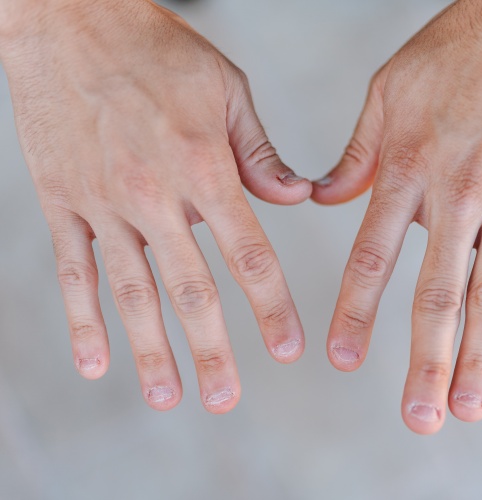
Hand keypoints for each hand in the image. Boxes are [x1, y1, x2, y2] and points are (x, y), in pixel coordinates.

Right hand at [0, 0, 310, 412]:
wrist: (71, 21)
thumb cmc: (157, 50)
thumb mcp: (227, 91)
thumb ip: (261, 154)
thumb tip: (297, 199)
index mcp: (205, 168)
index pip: (249, 255)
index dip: (271, 307)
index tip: (286, 348)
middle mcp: (155, 195)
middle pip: (191, 290)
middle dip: (213, 350)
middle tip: (226, 398)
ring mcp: (104, 203)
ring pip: (132, 293)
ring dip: (152, 350)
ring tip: (169, 396)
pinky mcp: (64, 202)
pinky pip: (74, 270)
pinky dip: (83, 320)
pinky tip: (96, 361)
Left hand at [312, 0, 481, 433]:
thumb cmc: (456, 51)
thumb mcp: (389, 92)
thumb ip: (356, 154)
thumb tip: (321, 198)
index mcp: (407, 167)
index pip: (375, 254)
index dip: (357, 309)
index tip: (343, 356)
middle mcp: (457, 192)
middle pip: (438, 291)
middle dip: (426, 359)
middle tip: (418, 416)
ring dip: (481, 356)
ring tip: (468, 407)